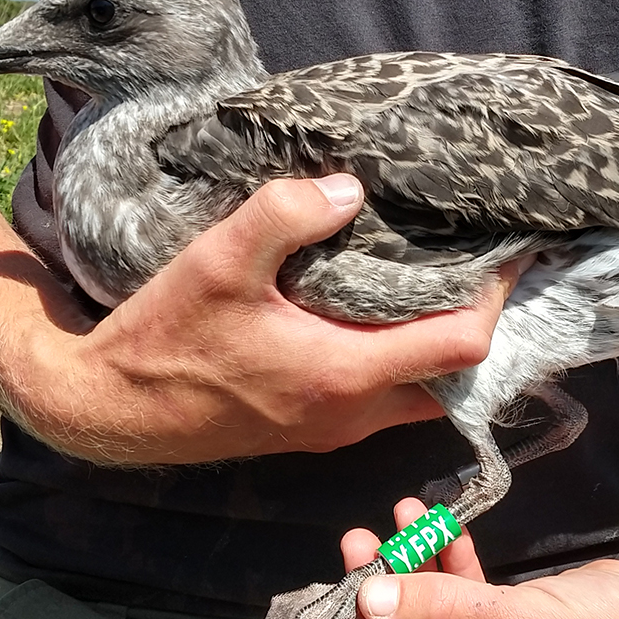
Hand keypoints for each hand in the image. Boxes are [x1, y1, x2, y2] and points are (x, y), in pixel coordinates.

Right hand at [25, 175, 526, 464]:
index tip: (508, 252)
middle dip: (477, 327)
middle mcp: (351, 414)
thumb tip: (348, 189)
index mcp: (344, 375)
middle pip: (453, 380)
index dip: (495, 297)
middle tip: (479, 270)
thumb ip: (284, 217)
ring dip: (439, 348)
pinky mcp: (310, 428)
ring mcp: (332, 429)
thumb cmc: (165, 340)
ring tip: (439, 285)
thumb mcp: (217, 263)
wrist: (111, 410)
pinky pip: (384, 400)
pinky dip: (403, 363)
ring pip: (419, 396)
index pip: (460, 345)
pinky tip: (382, 317)